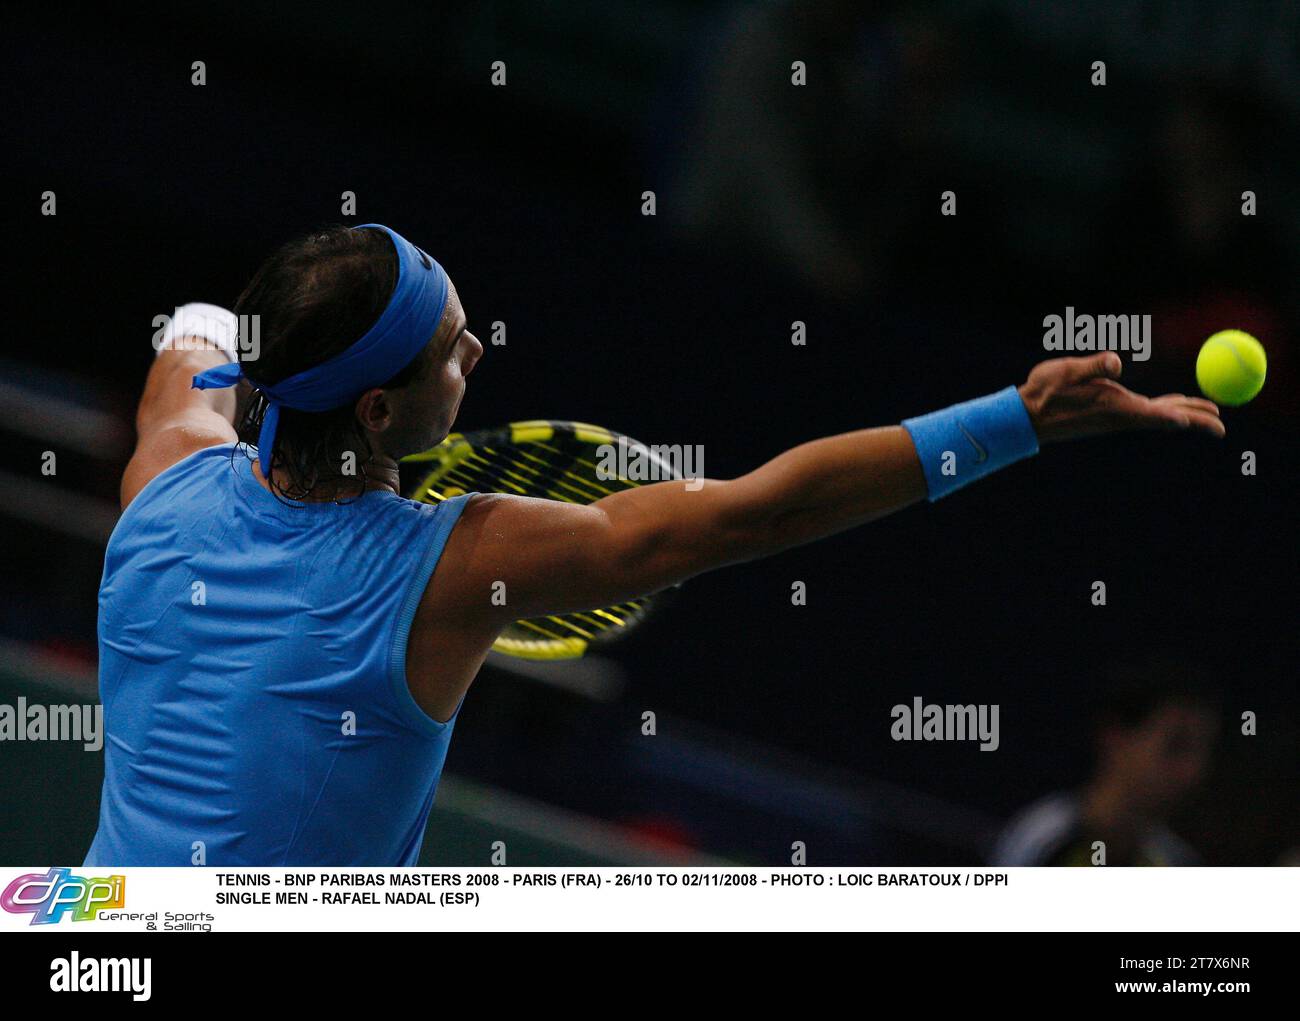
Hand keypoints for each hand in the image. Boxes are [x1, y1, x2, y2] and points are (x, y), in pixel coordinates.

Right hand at [1018, 353, 1224, 444]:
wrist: (1026, 415)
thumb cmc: (1044, 392)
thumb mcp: (1066, 372)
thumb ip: (1094, 366)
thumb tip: (1117, 363)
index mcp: (1115, 406)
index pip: (1155, 413)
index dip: (1182, 416)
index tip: (1207, 422)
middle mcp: (1120, 415)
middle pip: (1166, 418)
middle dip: (1195, 419)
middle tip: (1221, 424)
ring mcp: (1116, 417)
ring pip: (1158, 416)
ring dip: (1184, 414)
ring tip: (1206, 412)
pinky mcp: (1110, 416)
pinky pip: (1146, 414)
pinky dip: (1166, 410)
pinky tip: (1169, 406)